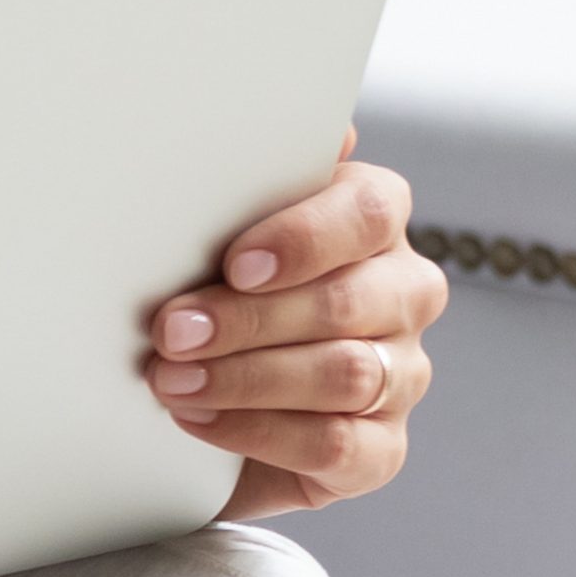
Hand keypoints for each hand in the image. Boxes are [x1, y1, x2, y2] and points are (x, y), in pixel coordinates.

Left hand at [147, 150, 442, 520]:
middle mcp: (403, 294)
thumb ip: (253, 179)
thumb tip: (324, 127)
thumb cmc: (220, 293)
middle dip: (250, 319)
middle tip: (172, 332)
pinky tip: (201, 420)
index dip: (304, 238)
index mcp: (372, 223)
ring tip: (172, 380)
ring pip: (346, 374)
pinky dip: (260, 433)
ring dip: (246, 379)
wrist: (205, 399)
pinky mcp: (380, 449)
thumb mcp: (221, 231)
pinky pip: (335, 444)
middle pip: (349, 301)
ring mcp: (401, 374)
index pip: (370, 212)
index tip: (234, 263)